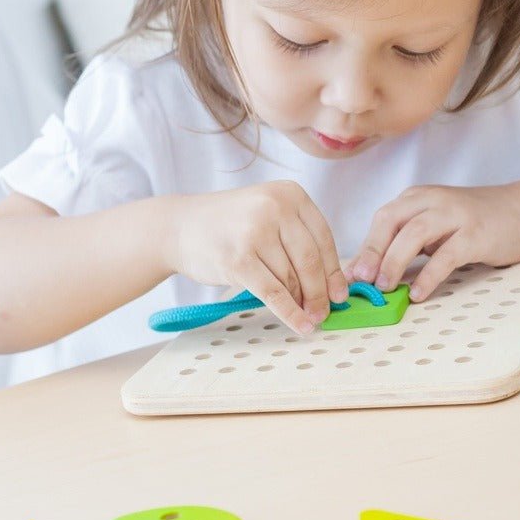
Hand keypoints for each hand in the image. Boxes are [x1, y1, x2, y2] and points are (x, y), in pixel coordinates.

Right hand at [160, 182, 349, 334]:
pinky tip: (301, 326)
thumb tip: (333, 286)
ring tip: (307, 317)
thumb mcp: (268, 215)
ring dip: (302, 303)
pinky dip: (290, 313)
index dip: (333, 271)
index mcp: (290, 193)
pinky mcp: (238, 259)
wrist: (178, 226)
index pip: (324, 238)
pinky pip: (273, 293)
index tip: (340, 295)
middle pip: (310, 260)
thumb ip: (298, 240)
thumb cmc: (230, 226)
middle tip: (324, 313)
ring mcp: (255, 232)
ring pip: (291, 278)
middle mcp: (275, 207)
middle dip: (320, 293)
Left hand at [346, 184, 519, 301]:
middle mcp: (433, 200)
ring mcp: (456, 215)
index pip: (383, 219)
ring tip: (385, 287)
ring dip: (395, 261)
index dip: (365, 247)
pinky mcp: (477, 234)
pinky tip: (419, 293)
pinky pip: (447, 255)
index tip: (351, 276)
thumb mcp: (435, 226)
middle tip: (362, 280)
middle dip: (373, 251)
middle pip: (392, 220)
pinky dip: (429, 275)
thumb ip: (406, 244)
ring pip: (415, 233)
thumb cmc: (472, 225)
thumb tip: (370, 274)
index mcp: (418, 198)